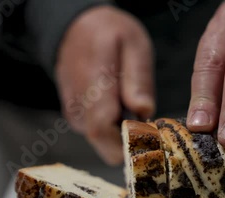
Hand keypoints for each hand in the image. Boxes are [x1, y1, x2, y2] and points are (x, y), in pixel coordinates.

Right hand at [56, 6, 154, 164]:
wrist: (76, 26)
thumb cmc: (109, 32)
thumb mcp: (134, 45)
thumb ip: (138, 79)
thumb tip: (144, 112)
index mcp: (93, 84)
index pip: (102, 130)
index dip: (127, 142)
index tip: (151, 136)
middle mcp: (78, 105)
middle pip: (104, 144)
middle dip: (130, 142)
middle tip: (150, 123)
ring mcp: (73, 113)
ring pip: (102, 142)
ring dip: (123, 134)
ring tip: (134, 106)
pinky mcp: (74, 116)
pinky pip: (98, 133)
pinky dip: (114, 127)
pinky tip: (122, 107)